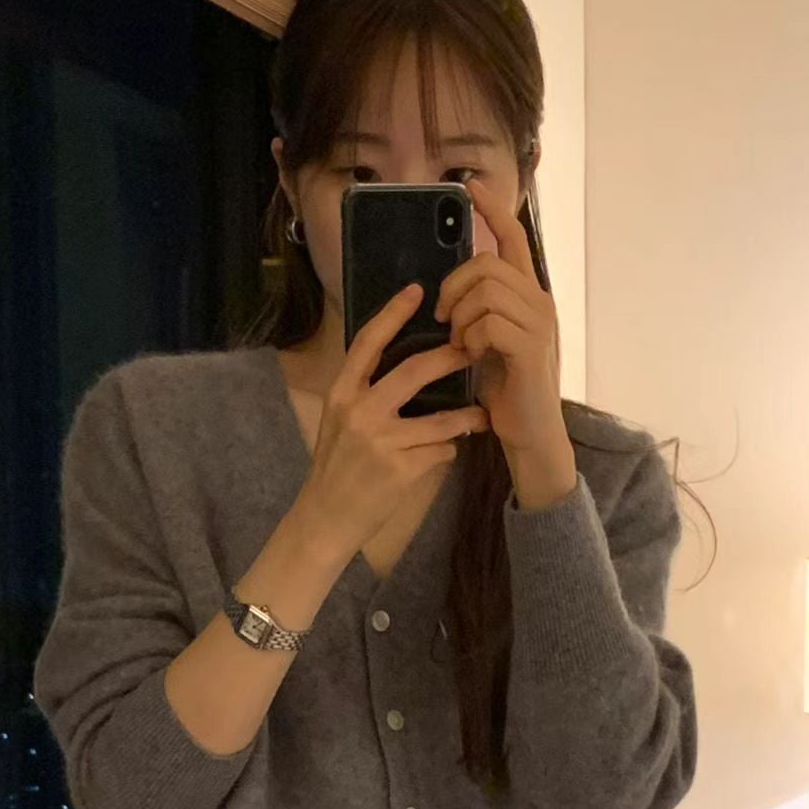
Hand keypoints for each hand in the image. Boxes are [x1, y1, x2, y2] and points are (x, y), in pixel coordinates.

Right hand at [294, 282, 489, 566]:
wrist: (326, 518)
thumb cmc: (336, 468)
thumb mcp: (339, 421)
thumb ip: (363, 392)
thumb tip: (398, 362)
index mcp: (341, 394)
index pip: (367, 342)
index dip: (393, 314)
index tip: (416, 289)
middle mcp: (359, 413)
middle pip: (412, 370)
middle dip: (448, 357)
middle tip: (473, 348)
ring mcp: (380, 443)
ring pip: (440, 419)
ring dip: (467, 417)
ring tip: (482, 414)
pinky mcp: (400, 471)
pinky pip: (440, 452)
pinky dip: (449, 451)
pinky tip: (450, 454)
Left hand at [435, 180, 575, 503]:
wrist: (531, 436)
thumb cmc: (506, 392)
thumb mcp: (489, 341)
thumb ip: (479, 310)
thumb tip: (448, 289)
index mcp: (529, 295)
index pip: (512, 239)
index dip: (492, 209)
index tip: (471, 185)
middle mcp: (540, 301)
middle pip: (486, 263)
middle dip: (454, 287)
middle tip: (444, 318)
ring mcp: (539, 323)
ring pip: (485, 291)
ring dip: (461, 317)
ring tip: (460, 344)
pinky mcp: (530, 348)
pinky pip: (489, 323)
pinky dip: (471, 339)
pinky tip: (472, 357)